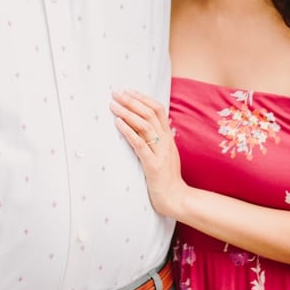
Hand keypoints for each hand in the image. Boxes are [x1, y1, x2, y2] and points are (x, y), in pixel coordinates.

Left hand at [111, 88, 185, 217]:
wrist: (176, 198)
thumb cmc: (165, 177)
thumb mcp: (161, 153)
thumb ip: (153, 139)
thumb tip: (136, 124)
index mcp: (168, 137)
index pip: (158, 110)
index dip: (142, 98)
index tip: (127, 90)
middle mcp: (166, 142)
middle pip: (150, 114)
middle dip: (132, 101)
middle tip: (116, 93)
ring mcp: (161, 153)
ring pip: (145, 126)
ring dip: (128, 113)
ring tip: (113, 105)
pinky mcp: (153, 165)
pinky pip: (140, 145)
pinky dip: (128, 132)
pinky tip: (118, 123)